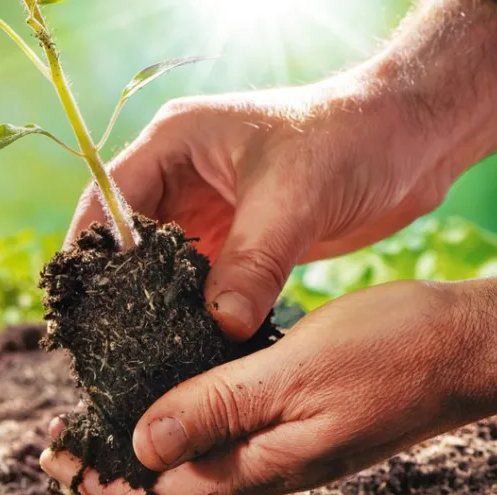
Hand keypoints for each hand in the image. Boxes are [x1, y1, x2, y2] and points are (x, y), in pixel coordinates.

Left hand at [41, 279, 496, 494]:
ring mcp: (283, 451)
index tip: (55, 458)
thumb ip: (217, 409)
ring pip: (194, 472)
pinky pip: (224, 444)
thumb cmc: (393, 352)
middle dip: (108, 477)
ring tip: (95, 429)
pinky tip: (166, 404)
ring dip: (139, 456)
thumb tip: (141, 447)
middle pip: (168, 494)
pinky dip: (180, 432)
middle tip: (58, 450)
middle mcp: (267, 469)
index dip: (102, 483)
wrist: (467, 347)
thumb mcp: (293, 372)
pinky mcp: (296, 426)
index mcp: (262, 465)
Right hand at [69, 24, 496, 341]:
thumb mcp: (294, 199)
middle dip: (116, 287)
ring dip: (153, 303)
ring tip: (141, 351)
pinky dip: (191, 311)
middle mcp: (179, 176)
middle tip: (106, 340)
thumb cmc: (350, 140)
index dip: (93, 250)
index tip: (85, 303)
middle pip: (124, 238)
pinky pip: (197, 281)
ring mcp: (205, 209)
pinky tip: (187, 345)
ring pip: (158, 265)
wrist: (412, 140)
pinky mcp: (233, 240)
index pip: (108, 198)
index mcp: (174, 144)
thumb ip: (253, 262)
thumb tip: (220, 325)